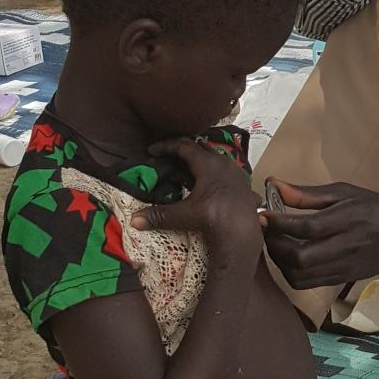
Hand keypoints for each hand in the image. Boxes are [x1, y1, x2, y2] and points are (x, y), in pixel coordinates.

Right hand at [131, 138, 260, 246]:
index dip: (166, 146)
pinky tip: (208, 188)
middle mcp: (224, 162)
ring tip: (187, 176)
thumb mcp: (185, 214)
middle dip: (183, 154)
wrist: (243, 232)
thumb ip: (159, 215)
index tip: (152, 150)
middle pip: (201, 150)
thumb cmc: (214, 218)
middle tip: (168, 161)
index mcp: (208, 163)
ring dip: (200, 165)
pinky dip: (213, 176)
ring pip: (215, 161)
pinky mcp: (244, 184)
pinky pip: (226, 172)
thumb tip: (133, 220)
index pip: (184, 146)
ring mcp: (236, 172)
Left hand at [262, 180, 378, 288]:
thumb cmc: (372, 210)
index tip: (262, 214)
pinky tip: (287, 256)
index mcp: (348, 220)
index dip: (279, 223)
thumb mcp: (344, 193)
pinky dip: (289, 271)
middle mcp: (346, 247)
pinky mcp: (339, 280)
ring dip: (279, 261)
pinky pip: (305, 284)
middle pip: (300, 257)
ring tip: (275, 243)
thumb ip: (307, 194)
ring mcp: (342, 268)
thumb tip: (273, 184)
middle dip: (274, 245)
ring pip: (299, 276)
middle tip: (266, 230)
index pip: (307, 227)